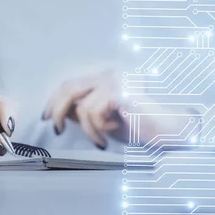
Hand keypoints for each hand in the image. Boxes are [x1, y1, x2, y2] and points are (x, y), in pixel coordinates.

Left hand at [43, 69, 190, 148]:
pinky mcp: (121, 92)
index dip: (54, 100)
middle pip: (69, 88)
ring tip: (102, 140)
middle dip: (57, 111)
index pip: (71, 83)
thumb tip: (58, 112)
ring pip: (81, 106)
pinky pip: (94, 113)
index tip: (45, 117)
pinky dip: (98, 129)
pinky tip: (112, 133)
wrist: (169, 131)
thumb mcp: (104, 119)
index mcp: (105, 77)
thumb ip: (83, 112)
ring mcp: (116, 81)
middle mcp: (110, 74)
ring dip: (88, 130)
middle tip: (57, 131)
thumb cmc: (138, 126)